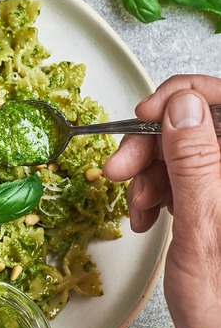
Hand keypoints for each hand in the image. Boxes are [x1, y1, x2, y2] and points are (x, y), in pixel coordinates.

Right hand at [104, 74, 220, 327]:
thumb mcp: (202, 228)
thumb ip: (196, 163)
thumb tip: (182, 107)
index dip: (181, 98)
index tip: (143, 118)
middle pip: (196, 126)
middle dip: (151, 145)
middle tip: (117, 171)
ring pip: (183, 152)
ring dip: (147, 174)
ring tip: (135, 208)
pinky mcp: (216, 204)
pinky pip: (180, 179)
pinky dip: (153, 192)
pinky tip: (144, 216)